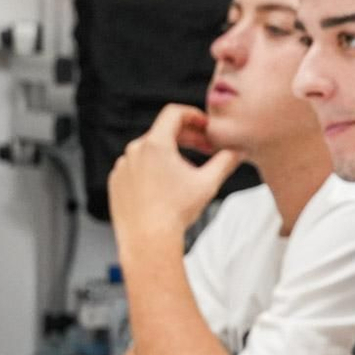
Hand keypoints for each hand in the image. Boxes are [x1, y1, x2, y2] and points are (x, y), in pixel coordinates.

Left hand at [108, 104, 241, 242]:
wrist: (148, 241)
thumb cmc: (174, 213)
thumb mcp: (208, 183)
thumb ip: (225, 161)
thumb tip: (238, 151)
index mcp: (155, 144)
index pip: (174, 113)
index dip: (193, 115)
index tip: (204, 125)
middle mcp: (134, 151)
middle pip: (163, 132)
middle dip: (187, 137)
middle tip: (205, 148)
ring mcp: (122, 167)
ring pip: (149, 151)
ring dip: (169, 155)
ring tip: (186, 173)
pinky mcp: (116, 182)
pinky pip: (136, 168)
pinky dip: (151, 170)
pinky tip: (165, 187)